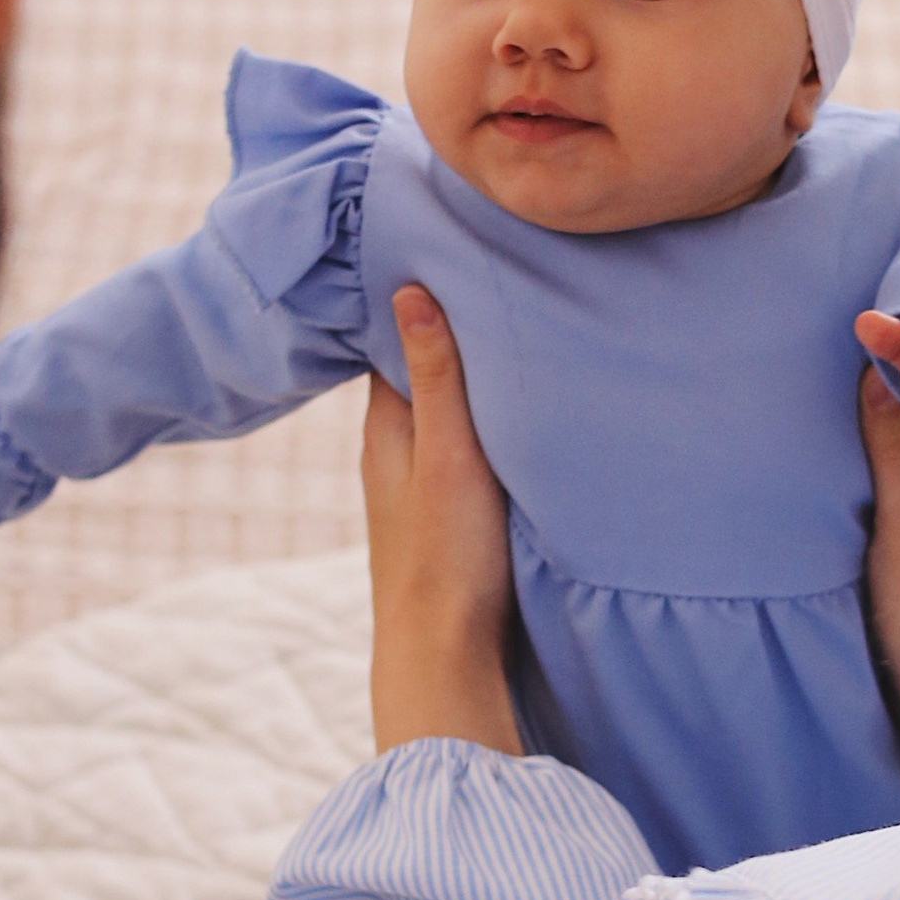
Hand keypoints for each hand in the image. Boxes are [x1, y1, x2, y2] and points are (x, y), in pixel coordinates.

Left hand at [363, 288, 521, 755]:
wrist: (443, 655)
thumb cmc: (444, 555)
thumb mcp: (448, 454)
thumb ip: (436, 377)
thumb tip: (407, 288)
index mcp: (384, 427)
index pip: (391, 336)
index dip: (416, 291)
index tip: (448, 244)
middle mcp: (393, 449)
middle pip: (418, 367)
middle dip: (447, 324)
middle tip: (490, 269)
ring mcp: (419, 481)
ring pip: (441, 407)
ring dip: (468, 372)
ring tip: (511, 322)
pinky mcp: (448, 509)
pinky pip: (460, 440)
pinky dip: (481, 413)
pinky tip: (515, 406)